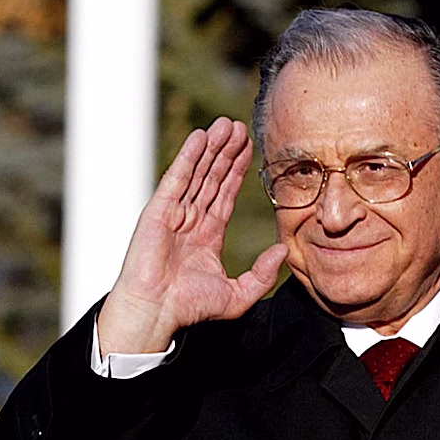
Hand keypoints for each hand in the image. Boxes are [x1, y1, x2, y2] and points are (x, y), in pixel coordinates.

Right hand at [97, 118, 287, 356]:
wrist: (156, 314)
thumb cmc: (189, 308)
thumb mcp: (237, 295)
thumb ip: (263, 274)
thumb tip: (283, 251)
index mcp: (208, 233)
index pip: (226, 193)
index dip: (238, 170)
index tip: (250, 148)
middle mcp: (191, 219)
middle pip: (213, 176)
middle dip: (227, 152)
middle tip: (240, 127)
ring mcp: (174, 212)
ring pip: (198, 172)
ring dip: (212, 148)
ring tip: (226, 125)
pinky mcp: (158, 211)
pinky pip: (177, 179)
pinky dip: (189, 157)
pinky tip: (200, 137)